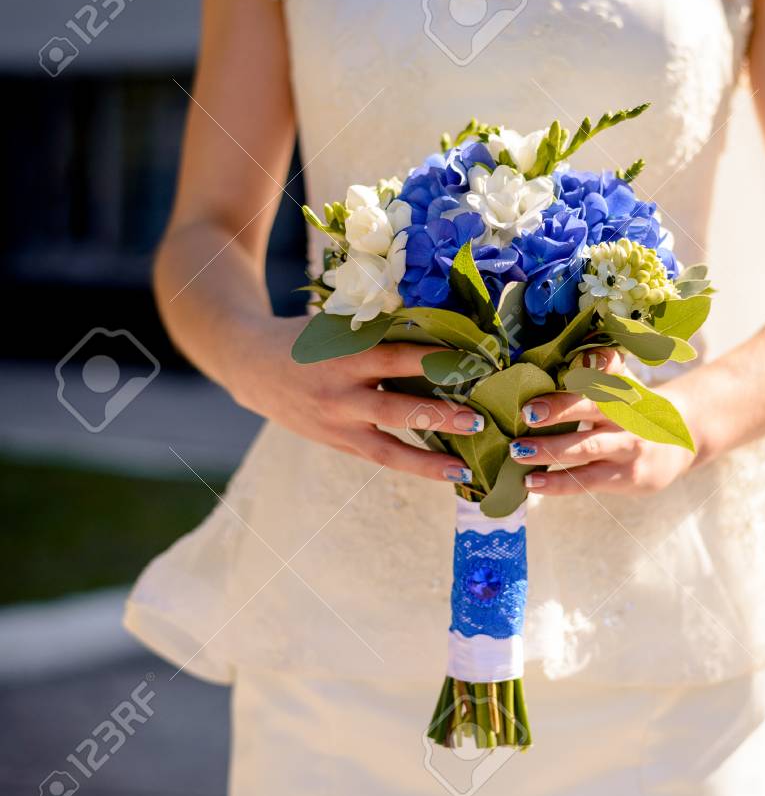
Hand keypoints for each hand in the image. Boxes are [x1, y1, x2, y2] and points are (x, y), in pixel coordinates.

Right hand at [232, 317, 483, 483]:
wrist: (254, 367)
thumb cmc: (308, 338)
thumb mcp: (337, 326)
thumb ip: (378, 331)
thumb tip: (440, 323)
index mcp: (342, 357)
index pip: (396, 357)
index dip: (434, 358)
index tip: (474, 360)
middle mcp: (340, 395)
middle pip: (396, 409)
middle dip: (438, 416)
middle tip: (479, 420)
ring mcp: (339, 425)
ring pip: (388, 449)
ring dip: (429, 461)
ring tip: (464, 468)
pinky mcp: (339, 444)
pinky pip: (380, 458)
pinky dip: (412, 465)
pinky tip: (444, 471)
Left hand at [513, 350, 697, 496]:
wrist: (683, 441)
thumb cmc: (637, 408)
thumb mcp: (626, 383)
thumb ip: (602, 368)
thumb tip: (576, 342)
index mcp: (625, 388)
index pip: (608, 372)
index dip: (588, 369)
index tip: (556, 367)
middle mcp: (628, 415)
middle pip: (594, 408)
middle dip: (559, 410)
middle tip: (526, 412)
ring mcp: (628, 447)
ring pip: (586, 448)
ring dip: (549, 450)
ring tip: (518, 451)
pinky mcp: (625, 477)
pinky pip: (587, 480)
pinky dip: (557, 483)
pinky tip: (532, 482)